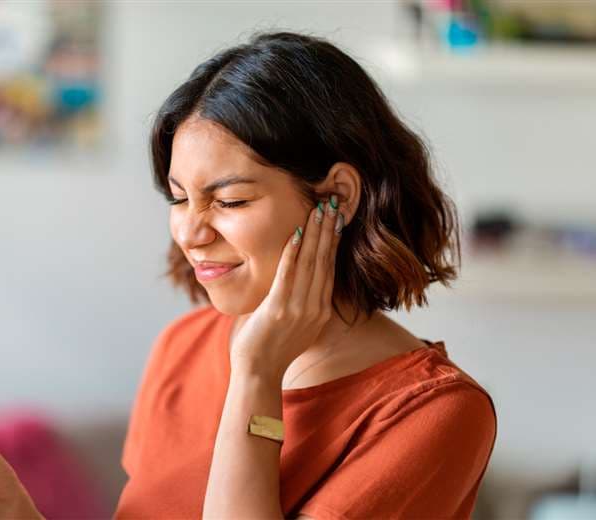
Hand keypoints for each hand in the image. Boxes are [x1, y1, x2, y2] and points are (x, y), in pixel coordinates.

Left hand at [230, 194, 344, 380]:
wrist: (259, 373)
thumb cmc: (271, 348)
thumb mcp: (295, 324)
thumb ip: (300, 302)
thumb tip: (296, 281)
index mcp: (320, 310)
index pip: (330, 268)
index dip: (333, 241)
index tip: (336, 219)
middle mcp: (314, 308)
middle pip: (325, 261)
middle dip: (328, 230)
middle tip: (333, 204)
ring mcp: (298, 309)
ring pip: (310, 263)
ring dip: (314, 233)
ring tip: (319, 210)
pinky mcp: (278, 309)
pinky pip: (288, 274)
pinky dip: (293, 251)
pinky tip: (296, 232)